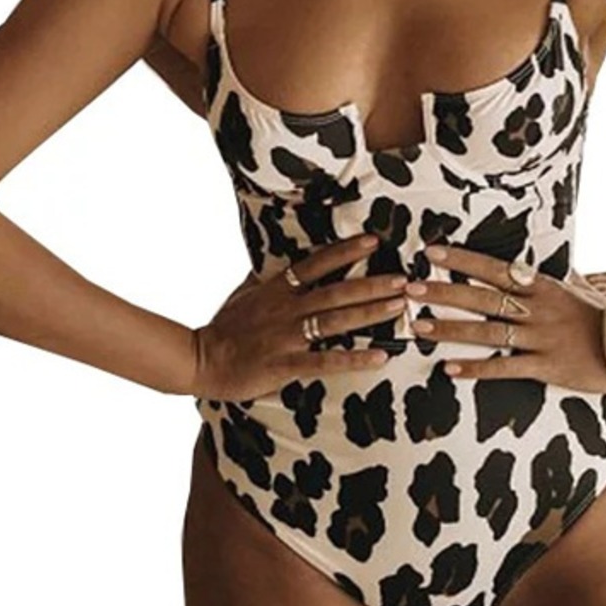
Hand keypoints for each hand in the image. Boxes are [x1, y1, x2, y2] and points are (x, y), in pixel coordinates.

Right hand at [192, 235, 410, 401]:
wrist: (200, 359)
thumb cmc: (224, 327)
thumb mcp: (245, 292)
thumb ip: (267, 277)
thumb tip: (279, 258)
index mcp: (277, 289)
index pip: (316, 263)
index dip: (345, 251)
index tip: (373, 240)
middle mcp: (286, 309)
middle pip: (335, 291)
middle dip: (372, 283)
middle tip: (404, 278)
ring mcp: (286, 337)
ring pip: (335, 322)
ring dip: (370, 314)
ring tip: (399, 307)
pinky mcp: (284, 365)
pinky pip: (325, 362)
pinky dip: (353, 359)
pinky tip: (379, 358)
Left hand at [412, 245, 605, 394]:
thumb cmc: (601, 316)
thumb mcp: (575, 287)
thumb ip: (550, 276)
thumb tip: (533, 260)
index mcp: (541, 286)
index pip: (493, 268)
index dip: (462, 259)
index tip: (431, 251)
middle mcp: (537, 309)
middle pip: (482, 297)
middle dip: (443, 292)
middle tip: (409, 288)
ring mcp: (541, 338)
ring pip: (487, 332)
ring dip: (449, 329)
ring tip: (418, 326)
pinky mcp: (547, 367)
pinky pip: (505, 368)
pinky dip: (476, 369)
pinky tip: (449, 369)